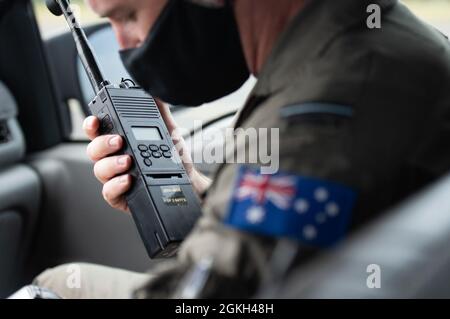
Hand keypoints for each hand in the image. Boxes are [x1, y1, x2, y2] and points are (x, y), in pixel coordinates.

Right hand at [83, 100, 210, 212]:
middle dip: (103, 144)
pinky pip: (108, 192)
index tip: (95, 120)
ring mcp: (116, 178)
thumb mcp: (169, 131)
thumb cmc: (175, 158)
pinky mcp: (121, 196)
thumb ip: (159, 111)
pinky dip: (117, 185)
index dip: (91, 125)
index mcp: (121, 141)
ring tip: (128, 161)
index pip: (98, 131)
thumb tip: (155, 91)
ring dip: (112, 164)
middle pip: (93, 150)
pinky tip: (129, 180)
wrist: (189, 182)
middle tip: (119, 141)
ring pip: (99, 170)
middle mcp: (114, 159)